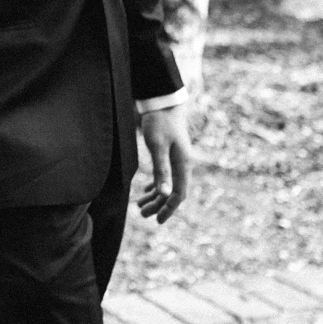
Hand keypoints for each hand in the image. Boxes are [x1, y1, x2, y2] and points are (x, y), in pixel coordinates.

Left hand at [137, 104, 191, 222]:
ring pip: (168, 185)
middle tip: (141, 213)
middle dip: (158, 205)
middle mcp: (182, 165)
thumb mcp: (157, 146)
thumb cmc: (159, 122)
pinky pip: (165, 176)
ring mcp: (177, 159)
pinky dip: (156, 185)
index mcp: (182, 165)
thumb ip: (161, 170)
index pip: (179, 194)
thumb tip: (165, 194)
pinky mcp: (169, 154)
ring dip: (155, 196)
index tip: (158, 221)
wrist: (162, 102)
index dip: (169, 209)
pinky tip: (146, 191)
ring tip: (140, 206)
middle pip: (173, 192)